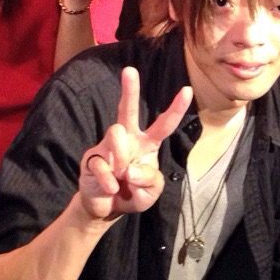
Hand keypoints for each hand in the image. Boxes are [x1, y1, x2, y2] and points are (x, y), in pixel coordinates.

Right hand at [79, 68, 192, 219]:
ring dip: (122, 158)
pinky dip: (109, 180)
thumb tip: (130, 169)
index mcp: (148, 144)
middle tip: (130, 70)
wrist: (106, 209)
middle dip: (129, 90)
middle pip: (128, 110)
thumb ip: (150, 180)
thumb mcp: (151, 193)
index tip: (187, 90)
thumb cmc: (133, 194)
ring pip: (116, 133)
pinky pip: (101, 162)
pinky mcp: (92, 158)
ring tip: (121, 177)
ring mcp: (108, 146)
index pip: (164, 124)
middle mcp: (128, 139)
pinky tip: (111, 188)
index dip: (176, 108)